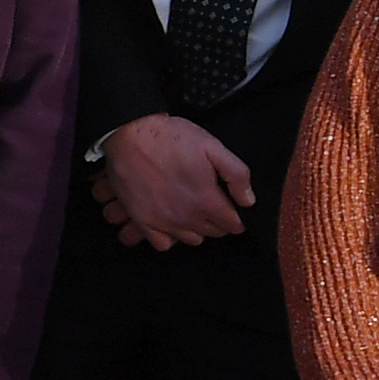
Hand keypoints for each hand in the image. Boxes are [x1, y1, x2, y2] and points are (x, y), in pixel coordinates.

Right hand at [89, 115, 258, 249]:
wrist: (130, 135)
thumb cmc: (170, 138)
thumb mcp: (212, 147)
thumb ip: (237, 175)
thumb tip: (248, 201)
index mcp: (206, 200)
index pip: (233, 223)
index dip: (237, 216)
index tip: (234, 209)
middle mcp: (186, 217)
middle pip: (213, 232)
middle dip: (219, 221)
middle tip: (214, 206)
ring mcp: (163, 221)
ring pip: (191, 239)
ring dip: (197, 228)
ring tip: (194, 211)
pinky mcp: (143, 221)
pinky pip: (162, 244)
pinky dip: (170, 237)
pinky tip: (172, 222)